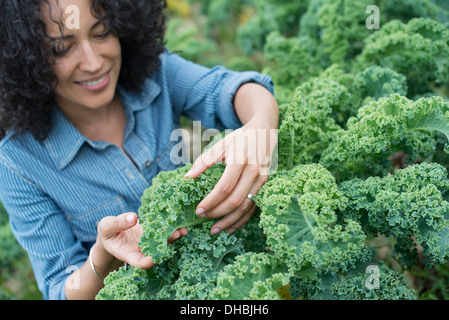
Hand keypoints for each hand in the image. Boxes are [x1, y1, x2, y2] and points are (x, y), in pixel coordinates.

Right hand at [97, 212, 187, 268]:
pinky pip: (163, 232)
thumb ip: (118, 223)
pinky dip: (171, 228)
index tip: (157, 255)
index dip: (149, 261)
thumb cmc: (107, 232)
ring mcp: (148, 243)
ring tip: (182, 229)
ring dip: (173, 236)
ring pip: (163, 242)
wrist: (112, 231)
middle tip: (176, 234)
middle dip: (167, 244)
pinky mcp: (153, 233)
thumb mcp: (106, 227)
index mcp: (128, 254)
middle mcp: (141, 251)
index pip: (140, 263)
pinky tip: (180, 223)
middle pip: (156, 252)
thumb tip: (133, 217)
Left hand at [184, 117, 277, 234]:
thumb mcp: (220, 145)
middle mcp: (253, 172)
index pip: (225, 187)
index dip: (211, 201)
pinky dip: (242, 219)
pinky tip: (230, 228)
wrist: (264, 133)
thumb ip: (203, 162)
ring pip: (246, 206)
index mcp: (240, 160)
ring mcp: (262, 180)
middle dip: (218, 213)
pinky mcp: (265, 186)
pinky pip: (254, 207)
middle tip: (203, 219)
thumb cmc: (239, 139)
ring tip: (215, 230)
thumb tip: (187, 178)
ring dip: (230, 221)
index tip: (198, 210)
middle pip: (236, 200)